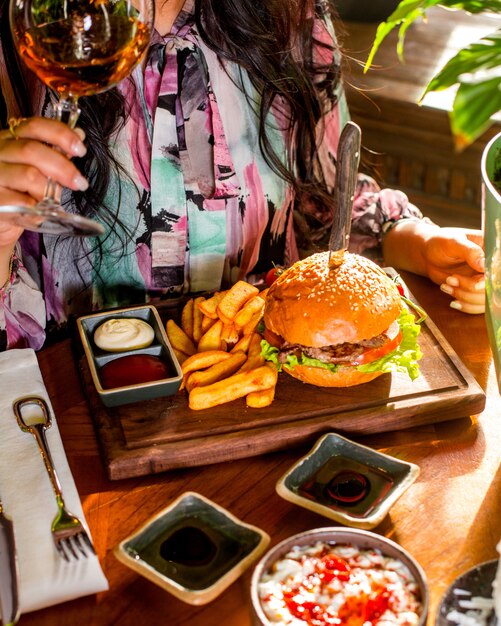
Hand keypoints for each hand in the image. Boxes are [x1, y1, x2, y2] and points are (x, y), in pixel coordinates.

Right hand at [0, 116, 88, 247]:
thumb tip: (79, 135)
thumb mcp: (36, 168)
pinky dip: (37, 208)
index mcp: (9, 139)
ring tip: (53, 200)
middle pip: (31, 150)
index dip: (60, 134)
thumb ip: (55, 152)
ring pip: (28, 175)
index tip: (81, 149)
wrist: (1, 215)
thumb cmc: (20, 189)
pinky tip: (39, 210)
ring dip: (49, 190)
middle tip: (80, 182)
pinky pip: (21, 202)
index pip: (34, 126)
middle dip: (63, 167)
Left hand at [383, 221, 484, 314]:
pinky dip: (465, 306)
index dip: (489, 279)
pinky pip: (477, 306)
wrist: (428, 254)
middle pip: (492, 287)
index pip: (498, 269)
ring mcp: (484, 281)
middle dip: (470, 288)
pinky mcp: (475, 292)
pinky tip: (453, 301)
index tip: (476, 282)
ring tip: (446, 285)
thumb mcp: (454, 242)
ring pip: (485, 300)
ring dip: (465, 297)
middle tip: (450, 279)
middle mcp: (491, 268)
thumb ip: (470, 252)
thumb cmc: (440, 243)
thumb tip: (484, 265)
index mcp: (492, 250)